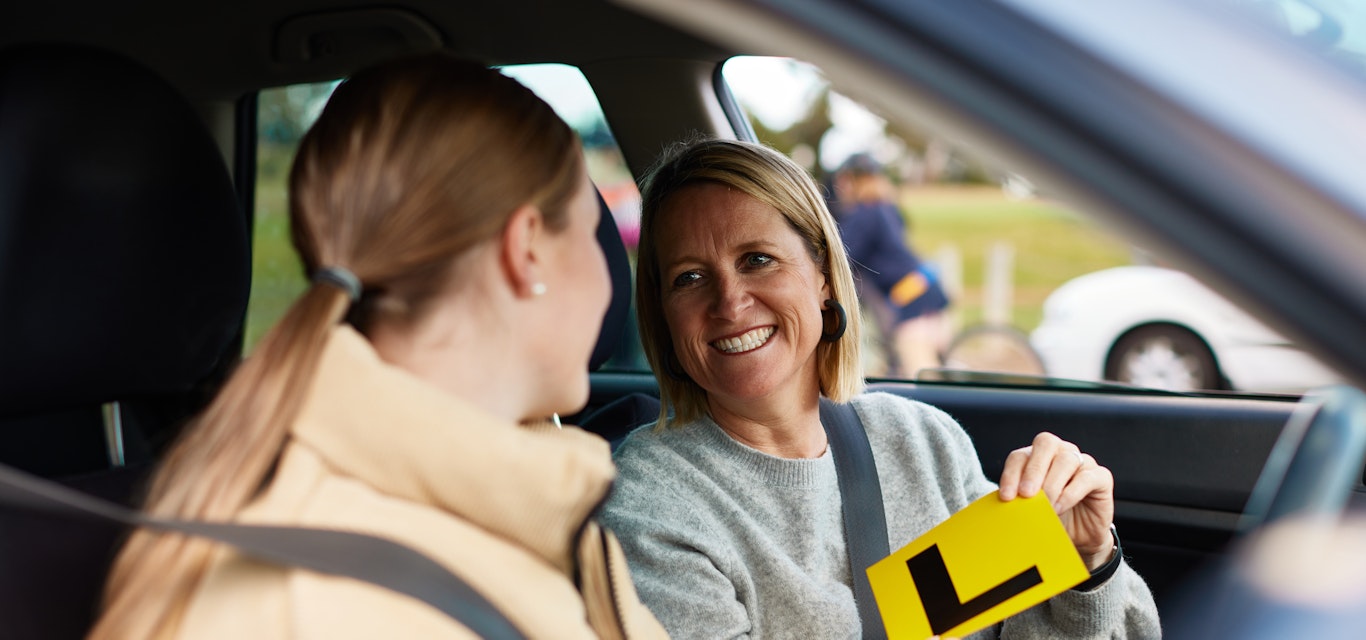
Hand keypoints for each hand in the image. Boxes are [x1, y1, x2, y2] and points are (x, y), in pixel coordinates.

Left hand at [997, 432, 1114, 569]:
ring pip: (1066, 459)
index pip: (1020, 456)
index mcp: (1037, 456)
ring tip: (1046, 507)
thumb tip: (1005, 501)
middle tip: (1026, 495)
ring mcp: (1083, 462)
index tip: (1006, 497)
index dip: (1011, 474)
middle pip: (1045, 444)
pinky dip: (1070, 493)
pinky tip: (1060, 507)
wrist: (1079, 536)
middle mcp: (1061, 452)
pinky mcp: (1101, 476)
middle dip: (1033, 470)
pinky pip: (1086, 478)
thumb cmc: (1051, 517)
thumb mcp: (1031, 508)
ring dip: (1052, 485)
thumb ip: (1019, 499)